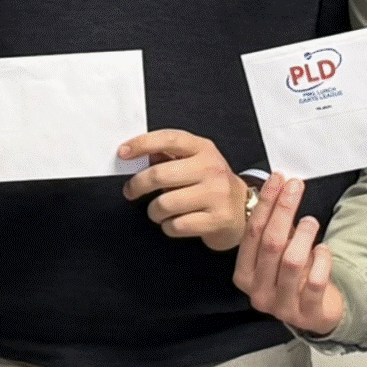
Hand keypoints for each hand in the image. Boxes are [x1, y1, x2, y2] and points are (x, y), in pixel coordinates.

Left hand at [118, 129, 248, 249]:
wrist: (244, 210)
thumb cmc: (211, 184)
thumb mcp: (195, 162)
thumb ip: (167, 156)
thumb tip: (137, 154)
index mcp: (203, 149)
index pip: (168, 139)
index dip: (142, 144)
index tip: (123, 152)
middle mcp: (211, 168)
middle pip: (159, 175)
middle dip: (137, 186)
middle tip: (131, 191)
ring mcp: (217, 194)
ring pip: (164, 204)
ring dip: (153, 211)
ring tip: (158, 211)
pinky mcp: (218, 219)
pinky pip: (176, 225)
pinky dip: (168, 227)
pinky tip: (173, 223)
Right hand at [233, 175, 344, 335]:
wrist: (315, 312)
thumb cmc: (292, 277)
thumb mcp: (276, 253)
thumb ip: (273, 227)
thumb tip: (280, 185)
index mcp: (244, 275)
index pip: (252, 233)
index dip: (266, 203)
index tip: (277, 179)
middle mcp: (258, 292)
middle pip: (270, 243)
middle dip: (283, 210)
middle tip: (296, 187)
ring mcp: (282, 306)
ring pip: (292, 261)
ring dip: (304, 234)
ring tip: (310, 221)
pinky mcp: (308, 314)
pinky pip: (316, 280)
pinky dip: (322, 259)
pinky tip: (323, 249)